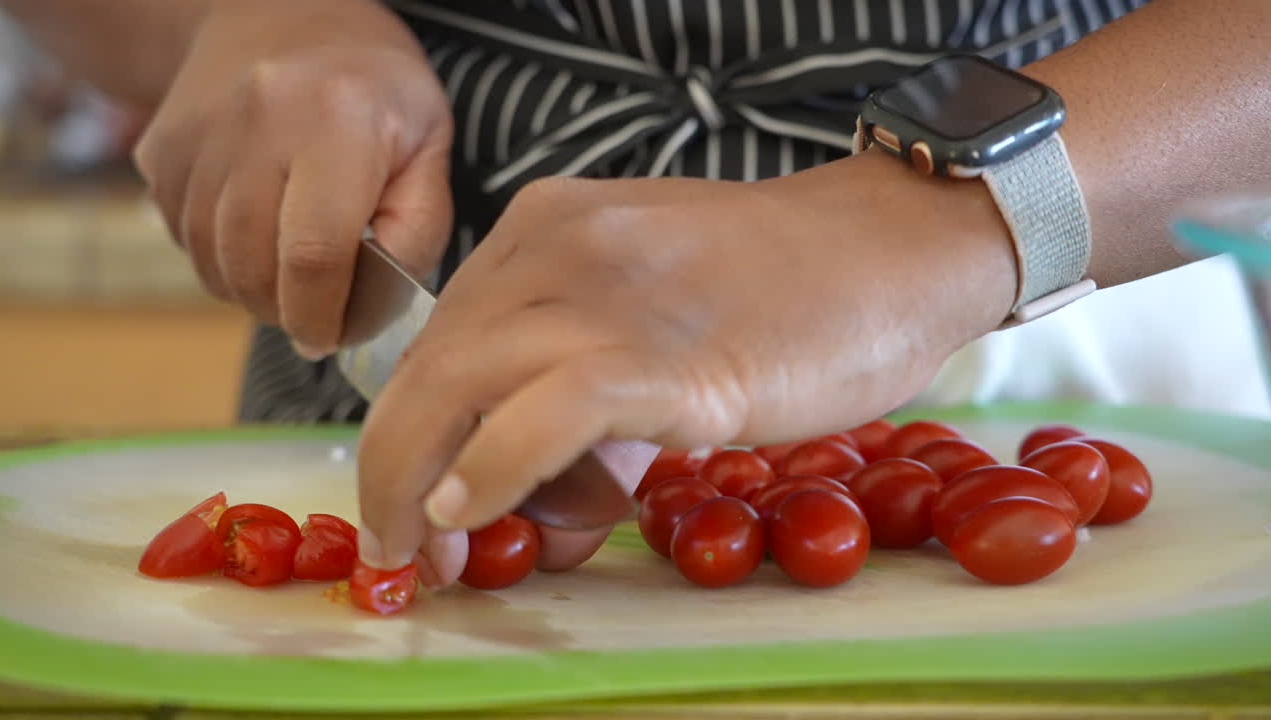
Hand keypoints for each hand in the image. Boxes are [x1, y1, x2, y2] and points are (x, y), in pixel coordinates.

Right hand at [134, 0, 452, 357]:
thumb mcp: (430, 146)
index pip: (314, 255)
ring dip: (253, 293)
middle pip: (254, 269)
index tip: (334, 338)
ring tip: (293, 275)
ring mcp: (199, 135)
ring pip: (213, 263)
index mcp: (337, 120)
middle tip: (320, 313)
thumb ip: (415, 230)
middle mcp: (258, 121)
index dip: (322, 317)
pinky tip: (258, 236)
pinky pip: (184, 241)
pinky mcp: (161, 150)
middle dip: (289, 313)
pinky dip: (221, 261)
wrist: (286, 15)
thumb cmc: (376, 89)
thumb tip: (369, 312)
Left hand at [356, 149, 1019, 582]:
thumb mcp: (653, 332)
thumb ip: (584, 415)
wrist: (892, 252)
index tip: (414, 503)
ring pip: (457, 385)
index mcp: (544, 230)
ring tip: (436, 556)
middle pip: (428, 366)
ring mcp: (603, 293)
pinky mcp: (659, 352)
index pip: (440, 341)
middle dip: (396, 470)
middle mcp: (553, 247)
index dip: (410, 432)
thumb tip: (529, 516)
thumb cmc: (783, 295)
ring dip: (421, 485)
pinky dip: (493, 469)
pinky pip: (544, 412)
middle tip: (407, 550)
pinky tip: (471, 511)